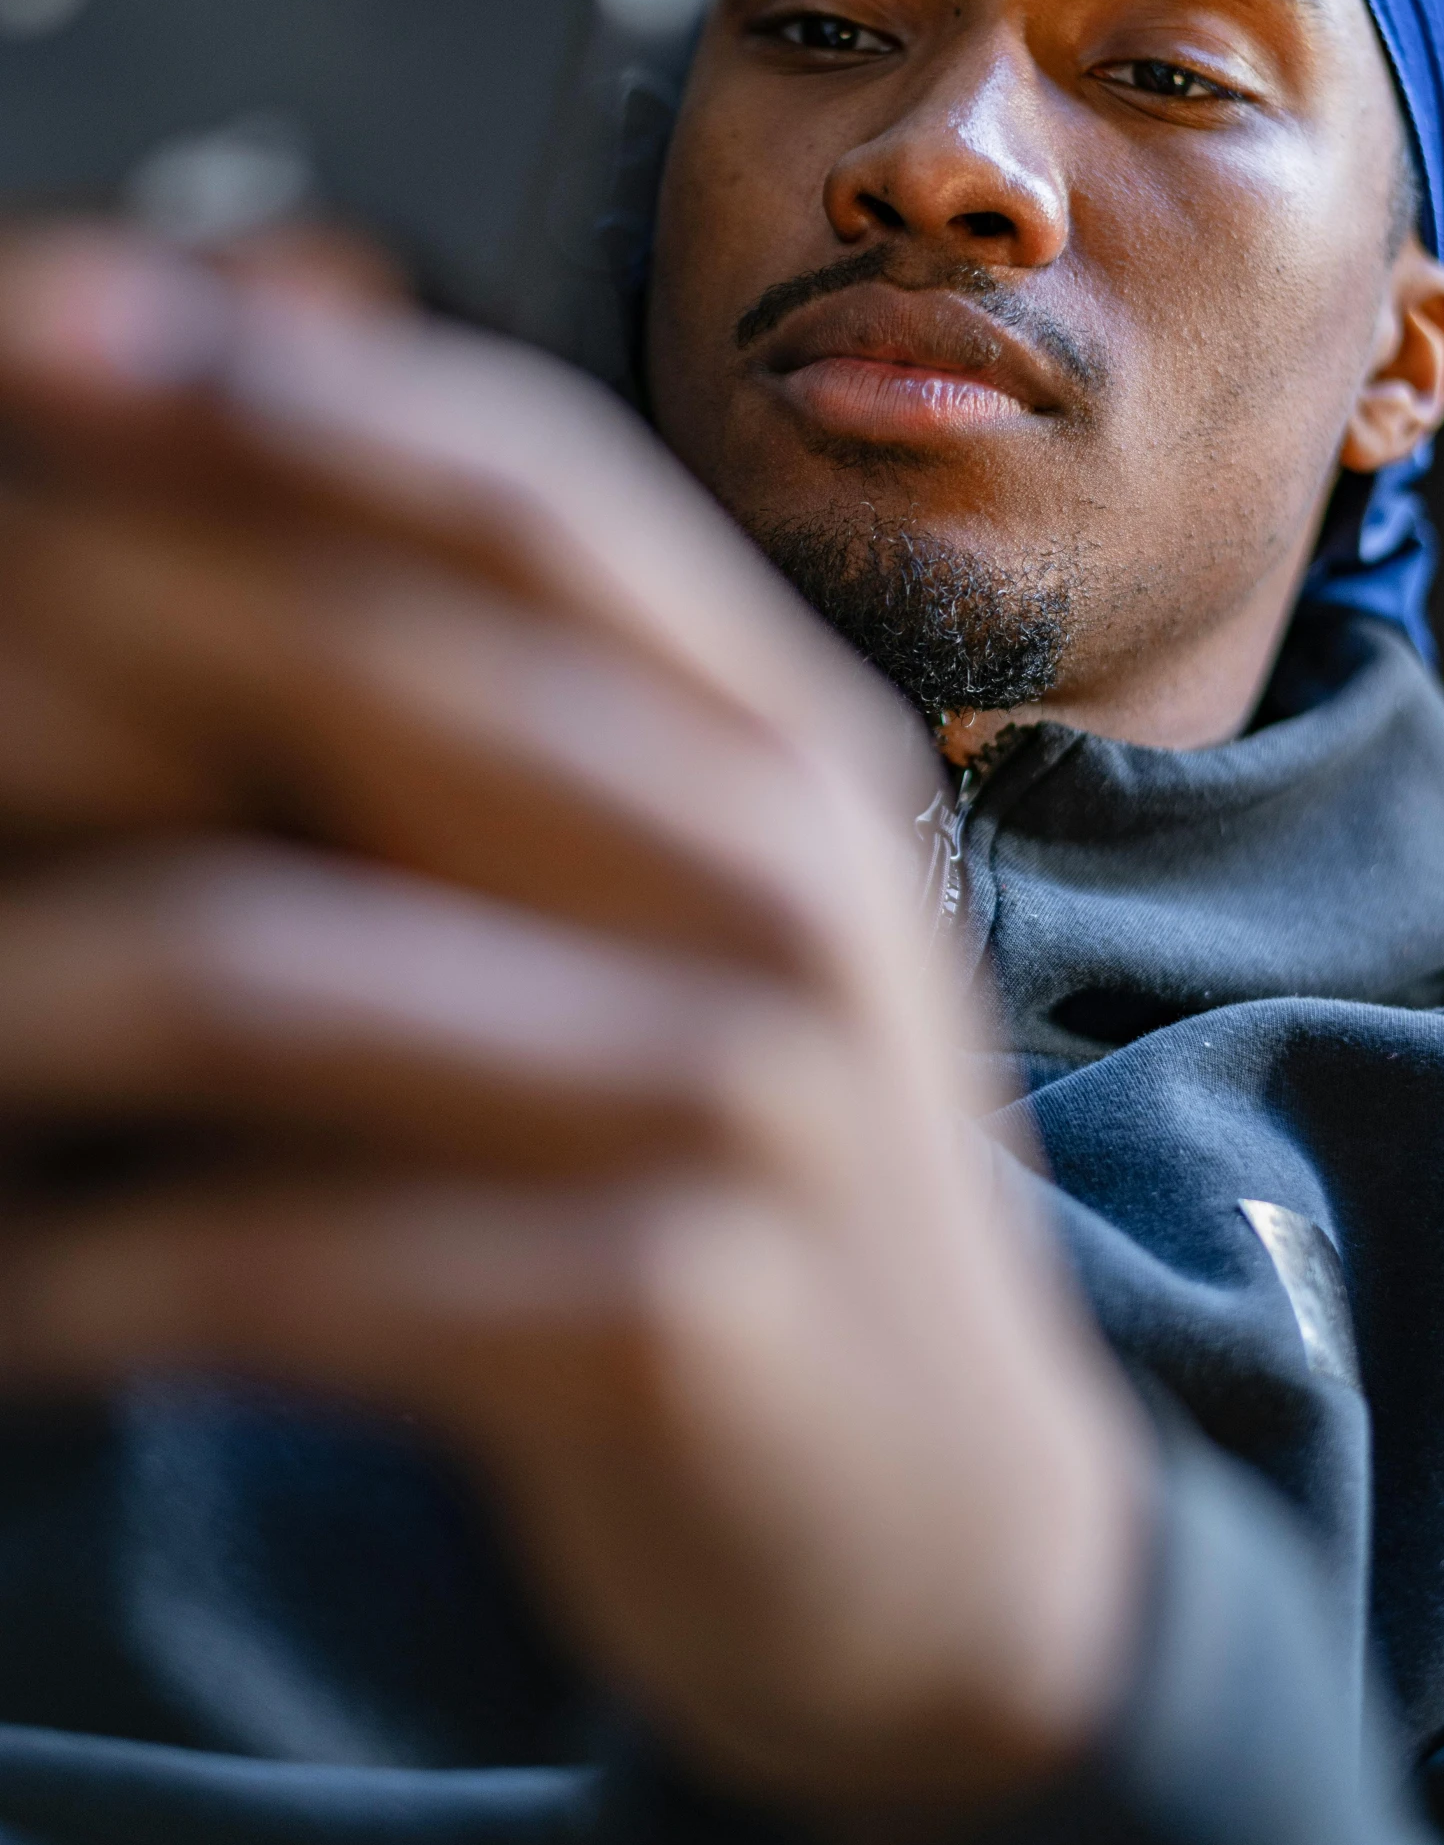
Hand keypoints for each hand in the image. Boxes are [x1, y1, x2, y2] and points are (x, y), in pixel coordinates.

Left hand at [0, 226, 1148, 1825]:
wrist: (947, 1519)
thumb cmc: (748, 1162)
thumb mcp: (694, 904)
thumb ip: (533, 705)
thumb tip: (315, 426)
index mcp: (776, 738)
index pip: (518, 489)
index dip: (268, 392)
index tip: (28, 324)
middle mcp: (777, 871)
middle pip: (362, 671)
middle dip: (57, 650)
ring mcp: (739, 1088)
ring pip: (265, 971)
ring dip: (6, 1001)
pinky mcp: (669, 1312)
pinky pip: (284, 1258)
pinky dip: (85, 1280)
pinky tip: (8, 1308)